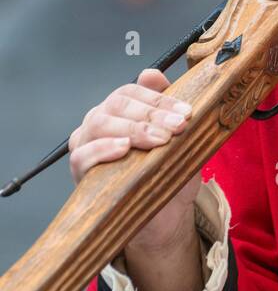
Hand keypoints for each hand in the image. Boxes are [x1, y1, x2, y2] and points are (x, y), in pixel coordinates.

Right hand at [68, 68, 200, 253]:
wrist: (164, 216)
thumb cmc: (167, 173)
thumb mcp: (178, 139)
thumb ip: (166, 107)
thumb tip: (152, 74)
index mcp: (121, 110)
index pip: (132, 92)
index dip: (159, 98)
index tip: (185, 111)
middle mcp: (100, 122)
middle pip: (116, 104)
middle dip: (151, 114)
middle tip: (177, 126)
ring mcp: (86, 144)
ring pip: (99, 124)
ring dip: (133, 129)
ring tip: (159, 139)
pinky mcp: (79, 171)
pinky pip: (83, 155)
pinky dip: (102, 149)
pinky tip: (123, 149)